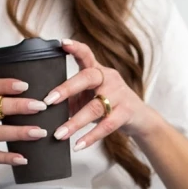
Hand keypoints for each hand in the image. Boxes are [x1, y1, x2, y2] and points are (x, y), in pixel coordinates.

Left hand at [45, 39, 160, 150]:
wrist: (140, 119)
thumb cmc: (111, 106)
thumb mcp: (90, 99)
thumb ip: (71, 100)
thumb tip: (46, 109)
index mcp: (98, 71)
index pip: (86, 55)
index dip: (75, 48)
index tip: (62, 44)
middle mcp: (109, 78)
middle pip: (87, 78)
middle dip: (66, 89)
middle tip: (48, 101)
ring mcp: (120, 95)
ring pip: (95, 107)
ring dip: (75, 122)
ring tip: (59, 134)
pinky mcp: (126, 112)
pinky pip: (107, 125)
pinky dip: (91, 136)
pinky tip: (78, 144)